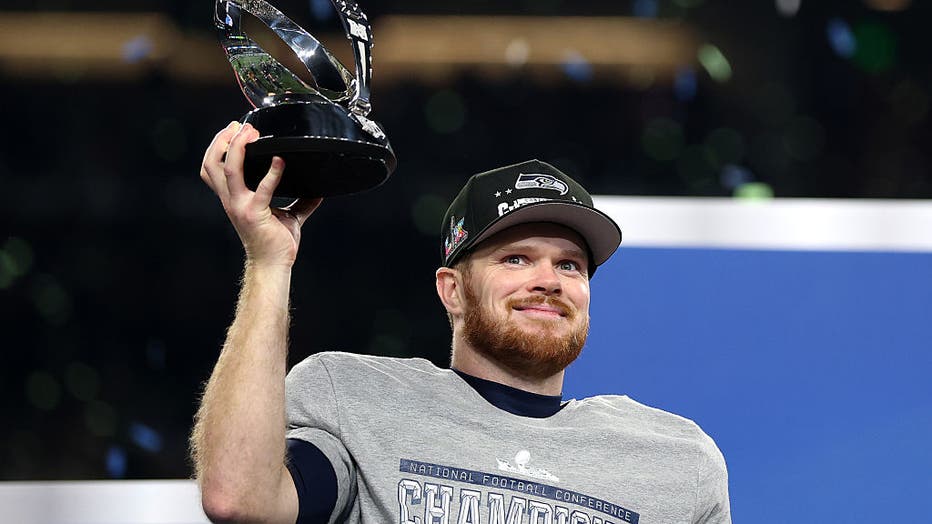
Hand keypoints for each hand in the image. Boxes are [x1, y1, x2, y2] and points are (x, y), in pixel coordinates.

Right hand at [200, 122, 322, 266]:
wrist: (273, 265)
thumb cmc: (276, 243)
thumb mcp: (288, 216)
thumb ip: (301, 201)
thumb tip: (318, 189)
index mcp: (233, 197)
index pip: (212, 167)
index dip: (217, 145)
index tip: (233, 128)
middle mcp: (231, 200)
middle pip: (211, 163)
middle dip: (222, 140)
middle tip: (239, 126)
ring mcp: (240, 206)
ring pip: (228, 170)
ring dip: (237, 148)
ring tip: (250, 133)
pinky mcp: (254, 214)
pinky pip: (261, 189)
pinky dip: (272, 173)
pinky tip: (280, 161)